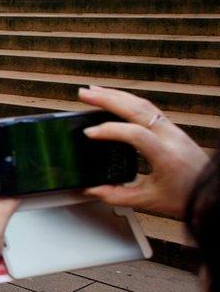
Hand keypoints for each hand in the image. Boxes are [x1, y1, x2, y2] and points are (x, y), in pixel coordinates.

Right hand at [79, 85, 208, 216]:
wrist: (211, 192)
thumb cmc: (187, 196)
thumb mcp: (149, 200)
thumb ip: (117, 195)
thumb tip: (92, 190)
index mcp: (166, 156)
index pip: (135, 135)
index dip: (110, 131)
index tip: (88, 133)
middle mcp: (170, 137)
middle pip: (138, 109)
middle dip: (108, 99)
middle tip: (84, 94)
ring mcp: (172, 130)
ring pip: (143, 104)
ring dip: (117, 95)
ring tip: (94, 91)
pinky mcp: (171, 128)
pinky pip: (148, 108)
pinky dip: (128, 100)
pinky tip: (114, 99)